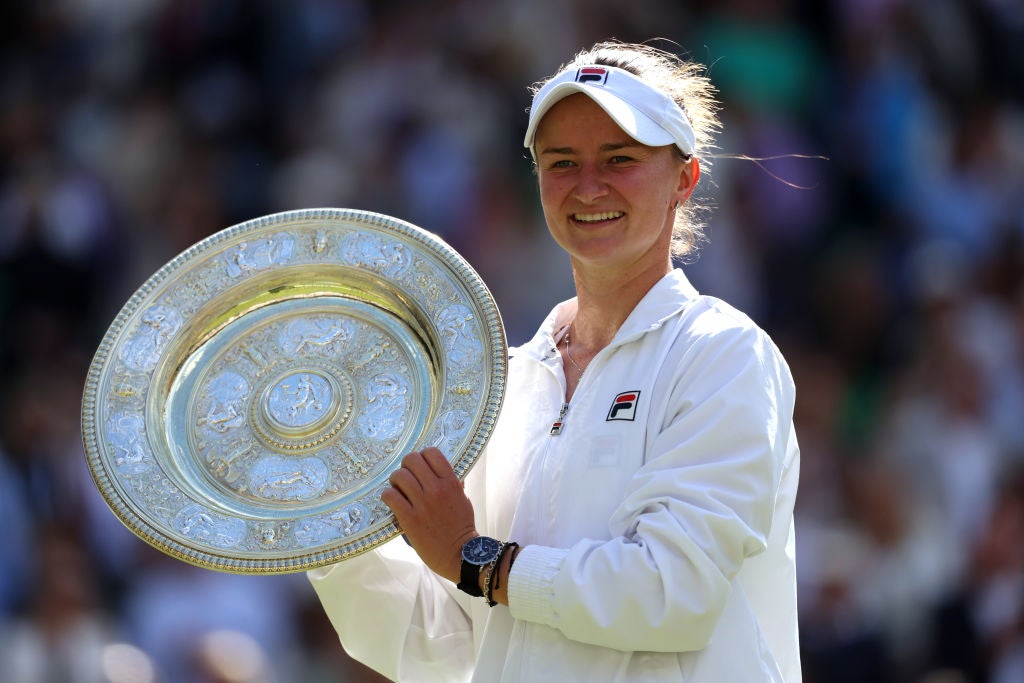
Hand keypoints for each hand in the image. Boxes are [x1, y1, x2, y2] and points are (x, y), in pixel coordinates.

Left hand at [381, 447, 477, 582]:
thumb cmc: (462, 528)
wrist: (460, 555)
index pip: (432, 453)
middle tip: (406, 477)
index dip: (422, 456)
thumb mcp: (464, 501)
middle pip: (412, 460)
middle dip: (406, 466)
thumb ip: (456, 485)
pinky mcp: (409, 519)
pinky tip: (392, 501)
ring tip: (397, 489)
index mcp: (451, 482)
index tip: (420, 467)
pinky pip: (390, 496)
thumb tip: (451, 473)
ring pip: (399, 476)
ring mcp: (422, 504)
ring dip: (395, 481)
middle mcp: (436, 489)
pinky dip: (388, 496)